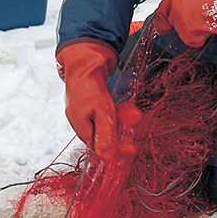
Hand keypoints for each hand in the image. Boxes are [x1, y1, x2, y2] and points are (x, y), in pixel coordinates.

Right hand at [56, 39, 141, 159]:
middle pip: (103, 132)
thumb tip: (107, 157)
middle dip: (122, 128)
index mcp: (80, 125)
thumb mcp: (102, 111)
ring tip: (135, 112)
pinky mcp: (88, 100)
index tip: (132, 150)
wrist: (83, 61)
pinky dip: (115, 110)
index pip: (98, 146)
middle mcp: (80, 119)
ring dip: (121, 117)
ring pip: (105, 120)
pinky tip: (126, 107)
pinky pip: (104, 110)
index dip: (116, 149)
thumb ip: (106, 133)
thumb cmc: (90, 85)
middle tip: (136, 123)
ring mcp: (83, 110)